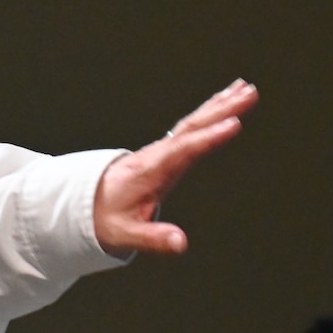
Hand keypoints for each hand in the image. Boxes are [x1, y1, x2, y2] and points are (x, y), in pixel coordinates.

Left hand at [93, 80, 257, 255]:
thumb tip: (181, 244)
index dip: (207, 138)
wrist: (84, 203)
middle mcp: (155, 155)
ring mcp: (160, 150)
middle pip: (190, 129)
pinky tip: (225, 100)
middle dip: (220, 111)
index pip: (181, 152)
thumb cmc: (105, 218)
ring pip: (191, 123)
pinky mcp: (164, 150)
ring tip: (245, 89)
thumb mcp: (124, 235)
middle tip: (248, 94)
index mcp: (149, 173)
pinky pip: (189, 126)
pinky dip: (208, 112)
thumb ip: (153, 239)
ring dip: (219, 105)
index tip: (233, 124)